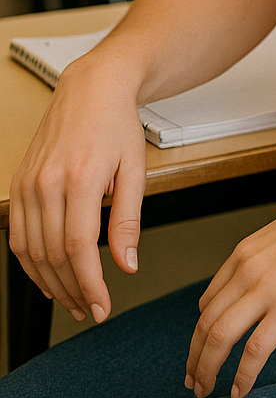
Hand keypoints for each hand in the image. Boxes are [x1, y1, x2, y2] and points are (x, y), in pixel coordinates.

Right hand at [9, 58, 145, 323]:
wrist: (92, 89)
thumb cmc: (117, 124)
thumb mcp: (135, 171)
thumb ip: (127, 221)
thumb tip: (126, 265)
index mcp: (80, 179)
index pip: (79, 249)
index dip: (90, 285)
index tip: (103, 307)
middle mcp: (47, 182)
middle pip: (52, 255)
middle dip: (72, 291)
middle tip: (92, 309)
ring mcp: (28, 183)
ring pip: (31, 250)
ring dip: (50, 283)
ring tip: (73, 299)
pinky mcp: (20, 183)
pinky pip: (18, 234)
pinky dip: (30, 262)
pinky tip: (47, 277)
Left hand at [185, 172, 275, 397]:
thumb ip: (272, 263)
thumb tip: (274, 285)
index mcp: (245, 253)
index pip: (209, 302)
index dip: (200, 334)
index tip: (201, 353)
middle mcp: (247, 270)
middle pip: (206, 323)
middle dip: (195, 358)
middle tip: (193, 383)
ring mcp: (266, 288)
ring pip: (220, 339)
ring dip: (208, 371)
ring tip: (206, 393)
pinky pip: (255, 349)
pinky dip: (243, 376)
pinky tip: (241, 391)